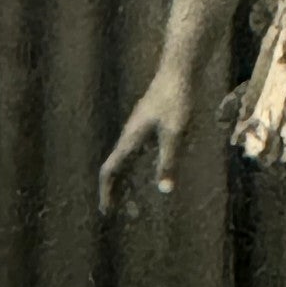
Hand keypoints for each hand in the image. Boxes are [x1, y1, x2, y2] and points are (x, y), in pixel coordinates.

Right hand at [98, 68, 196, 215]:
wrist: (178, 74)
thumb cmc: (177, 102)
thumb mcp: (176, 134)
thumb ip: (169, 161)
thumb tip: (164, 190)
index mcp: (131, 140)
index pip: (111, 170)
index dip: (107, 192)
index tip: (107, 212)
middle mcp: (130, 136)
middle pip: (115, 167)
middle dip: (113, 189)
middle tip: (113, 211)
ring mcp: (138, 130)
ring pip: (125, 160)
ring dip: (123, 179)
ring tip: (126, 196)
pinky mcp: (148, 125)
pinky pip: (136, 152)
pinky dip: (136, 167)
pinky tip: (145, 172)